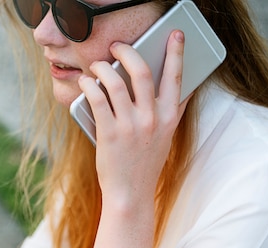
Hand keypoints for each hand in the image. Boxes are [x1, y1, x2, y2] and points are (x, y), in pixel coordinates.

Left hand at [78, 30, 188, 210]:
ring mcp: (130, 126)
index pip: (176, 77)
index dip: (176, 52)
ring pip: (114, 83)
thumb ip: (172, 111)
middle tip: (116, 46)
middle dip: (127, 51)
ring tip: (96, 66)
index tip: (175, 34)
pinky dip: (89, 85)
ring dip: (102, 68)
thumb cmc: (145, 162)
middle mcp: (152, 119)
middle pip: (141, 71)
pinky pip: (96, 99)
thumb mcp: (166, 136)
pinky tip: (86, 82)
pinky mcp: (108, 133)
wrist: (131, 194)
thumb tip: (181, 88)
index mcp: (169, 117)